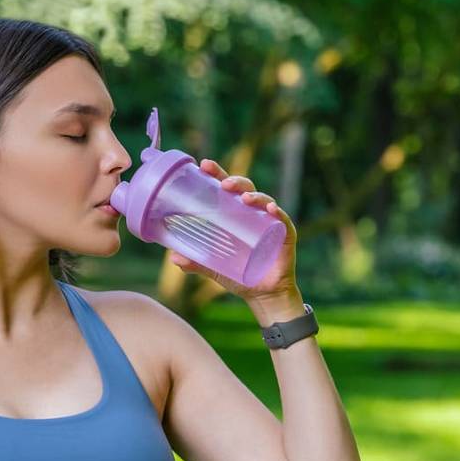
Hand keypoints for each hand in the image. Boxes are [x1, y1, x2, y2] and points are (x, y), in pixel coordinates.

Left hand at [168, 158, 300, 303]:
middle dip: (235, 181)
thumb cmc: (240, 275)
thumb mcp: (214, 267)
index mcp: (235, 215)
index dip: (216, 174)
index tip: (203, 165)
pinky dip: (277, 213)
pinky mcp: (285, 234)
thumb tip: (173, 257)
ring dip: (255, 196)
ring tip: (245, 198)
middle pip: (245, 188)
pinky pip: (282, 220)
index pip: (226, 189)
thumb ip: (196, 261)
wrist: (263, 295)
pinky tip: (271, 211)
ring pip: (264, 200)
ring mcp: (270, 222)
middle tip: (223, 184)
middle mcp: (253, 214)